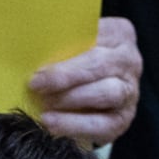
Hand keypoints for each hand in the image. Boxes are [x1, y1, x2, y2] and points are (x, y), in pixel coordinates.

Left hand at [27, 17, 140, 145]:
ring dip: (71, 99)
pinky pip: (102, 124)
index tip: (42, 58)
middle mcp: (129, 61)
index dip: (67, 47)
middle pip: (100, 65)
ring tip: (44, 104)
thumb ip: (58, 44)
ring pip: (107, 92)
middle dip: (65, 76)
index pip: (96, 34)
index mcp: (118, 34)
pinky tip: (52, 123)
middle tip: (35, 84)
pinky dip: (74, 124)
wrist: (85, 95)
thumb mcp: (69, 46)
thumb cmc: (72, 62)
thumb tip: (28, 48)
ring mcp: (130, 92)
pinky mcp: (122, 119)